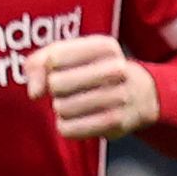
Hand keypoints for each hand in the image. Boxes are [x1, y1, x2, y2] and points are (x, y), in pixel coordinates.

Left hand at [37, 35, 161, 140]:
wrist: (142, 94)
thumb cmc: (96, 70)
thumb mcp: (72, 54)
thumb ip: (40, 63)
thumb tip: (34, 93)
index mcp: (105, 46)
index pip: (55, 58)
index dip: (48, 68)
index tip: (58, 70)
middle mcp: (116, 69)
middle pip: (57, 83)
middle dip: (55, 90)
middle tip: (67, 90)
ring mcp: (119, 97)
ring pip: (62, 108)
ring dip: (60, 108)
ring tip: (73, 104)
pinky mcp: (116, 123)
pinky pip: (70, 129)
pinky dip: (66, 126)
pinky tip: (76, 120)